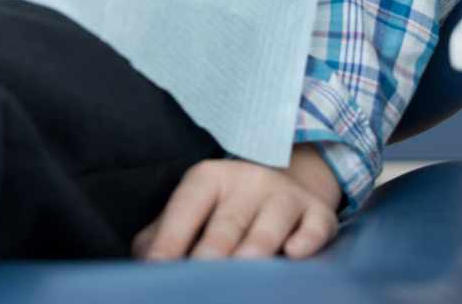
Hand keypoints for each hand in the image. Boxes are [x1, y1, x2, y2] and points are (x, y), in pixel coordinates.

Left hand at [132, 151, 341, 261]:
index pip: (185, 211)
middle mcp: (247, 182)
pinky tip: (294, 254)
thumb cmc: (225, 207)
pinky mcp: (318, 213)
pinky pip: (314, 227)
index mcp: (207, 179)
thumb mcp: (193, 208)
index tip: (158, 270)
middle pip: (226, 224)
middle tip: (199, 280)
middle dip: (211, 254)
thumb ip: (164, 233)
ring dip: (254, 251)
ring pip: (269, 227)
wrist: (286, 180)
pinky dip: (306, 241)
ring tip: (241, 271)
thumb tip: (142, 262)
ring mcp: (284, 196)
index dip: (169, 242)